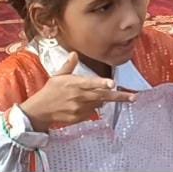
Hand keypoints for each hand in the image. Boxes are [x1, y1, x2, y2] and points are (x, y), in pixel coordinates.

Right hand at [18, 52, 135, 132]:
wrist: (39, 112)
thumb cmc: (49, 91)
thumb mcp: (58, 76)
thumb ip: (69, 65)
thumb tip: (74, 53)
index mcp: (74, 84)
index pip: (91, 83)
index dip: (102, 83)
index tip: (113, 84)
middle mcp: (78, 96)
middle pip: (102, 96)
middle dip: (119, 97)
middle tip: (133, 97)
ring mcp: (79, 108)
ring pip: (99, 104)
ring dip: (106, 100)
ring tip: (113, 96)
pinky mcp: (79, 118)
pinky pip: (92, 112)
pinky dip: (94, 107)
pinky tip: (92, 103)